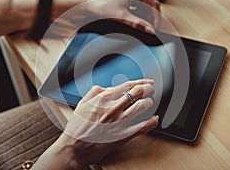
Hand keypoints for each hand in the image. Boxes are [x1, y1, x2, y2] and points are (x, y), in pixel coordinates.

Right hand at [32, 79, 158, 169]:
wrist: (74, 148)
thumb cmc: (78, 127)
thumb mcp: (82, 103)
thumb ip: (95, 92)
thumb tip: (108, 88)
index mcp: (103, 99)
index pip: (127, 85)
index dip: (140, 82)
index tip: (147, 81)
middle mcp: (113, 108)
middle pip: (137, 93)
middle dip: (147, 89)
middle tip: (151, 89)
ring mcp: (119, 122)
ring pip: (141, 107)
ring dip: (149, 102)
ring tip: (149, 102)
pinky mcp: (123, 135)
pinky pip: (142, 127)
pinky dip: (151, 122)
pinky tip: (154, 119)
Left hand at [82, 0, 161, 33]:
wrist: (88, 6)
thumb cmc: (101, 6)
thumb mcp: (122, 17)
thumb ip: (137, 24)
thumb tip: (150, 30)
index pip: (154, 4)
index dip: (156, 18)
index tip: (155, 29)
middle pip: (150, 7)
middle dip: (151, 19)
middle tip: (149, 31)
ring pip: (145, 9)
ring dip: (145, 19)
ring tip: (142, 28)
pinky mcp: (127, 1)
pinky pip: (138, 10)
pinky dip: (139, 18)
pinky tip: (135, 24)